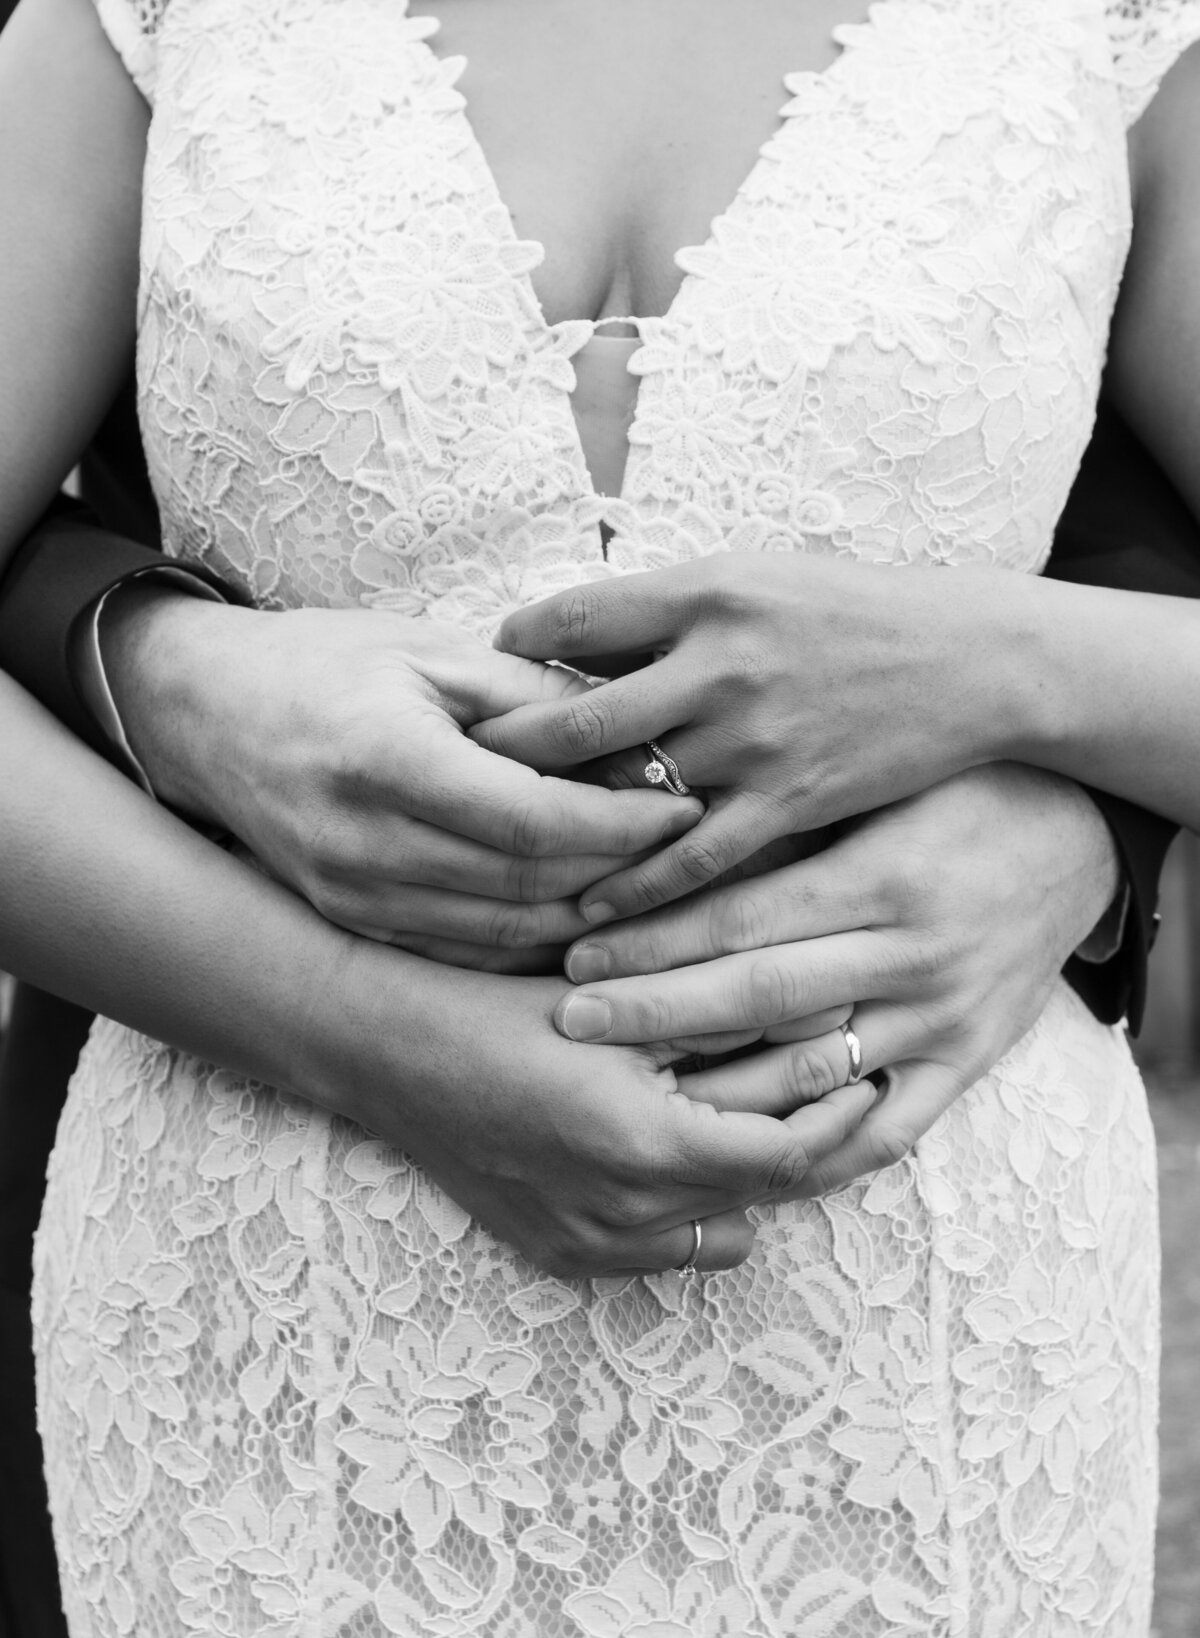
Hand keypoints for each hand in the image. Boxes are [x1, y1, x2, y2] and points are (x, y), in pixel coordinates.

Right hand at [101, 591, 700, 968]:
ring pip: (503, 932)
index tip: (684, 804)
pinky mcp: (355, 923)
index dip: (621, 824)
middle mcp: (364, 845)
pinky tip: (582, 910)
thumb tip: (635, 735)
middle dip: (620, 872)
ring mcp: (354, 897)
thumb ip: (532, 694)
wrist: (206, 713)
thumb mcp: (428, 650)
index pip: (533, 822)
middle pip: (527, 886)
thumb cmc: (323, 663)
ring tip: (650, 880)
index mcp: (386, 761)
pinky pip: (467, 950)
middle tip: (686, 847)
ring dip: (586, 914)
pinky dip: (534, 938)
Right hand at [304, 949, 876, 1278]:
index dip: (840, 1115)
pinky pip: (666, 1253)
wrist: (388, 1050)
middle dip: (809, 1137)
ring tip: (760, 1115)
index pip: (790, 1154)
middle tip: (837, 1086)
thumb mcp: (620, 1002)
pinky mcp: (562, 1255)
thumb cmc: (499, 1004)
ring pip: (723, 1229)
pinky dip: (695, 1212)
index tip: (865, 1069)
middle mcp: (625, 1215)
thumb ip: (722, 1019)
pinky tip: (688, 1152)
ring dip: (752, 1177)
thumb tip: (827, 1014)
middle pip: (763, 1194)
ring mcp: (590, 1244)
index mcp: (646, 1145)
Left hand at [478, 554, 1036, 917]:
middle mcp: (723, 663)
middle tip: (464, 773)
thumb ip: (669, 607)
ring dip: (560, 824)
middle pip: (577, 717)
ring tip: (509, 844)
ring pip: (625, 795)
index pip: (573, 617)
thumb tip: (572, 636)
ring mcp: (756, 739)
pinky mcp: (790, 803)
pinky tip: (593, 906)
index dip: (514, 646)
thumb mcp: (759, 576)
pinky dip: (636, 886)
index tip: (487, 674)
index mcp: (709, 591)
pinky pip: (692, 858)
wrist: (972, 661)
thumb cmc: (854, 611)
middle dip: (509, 750)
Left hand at [546, 764, 1119, 1193]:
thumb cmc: (960, 790)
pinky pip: (885, 1131)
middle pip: (760, 998)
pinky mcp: (967, 1063)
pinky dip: (812, 1154)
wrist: (1081, 835)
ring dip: (712, 1090)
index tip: (576, 949)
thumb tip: (659, 822)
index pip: (744, 918)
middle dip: (655, 1012)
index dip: (654, 939)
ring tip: (628, 1093)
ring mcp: (940, 1018)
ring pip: (811, 1074)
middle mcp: (911, 953)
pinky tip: (735, 1155)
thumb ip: (785, 815)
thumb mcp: (878, 783)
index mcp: (882, 875)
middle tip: (569, 1019)